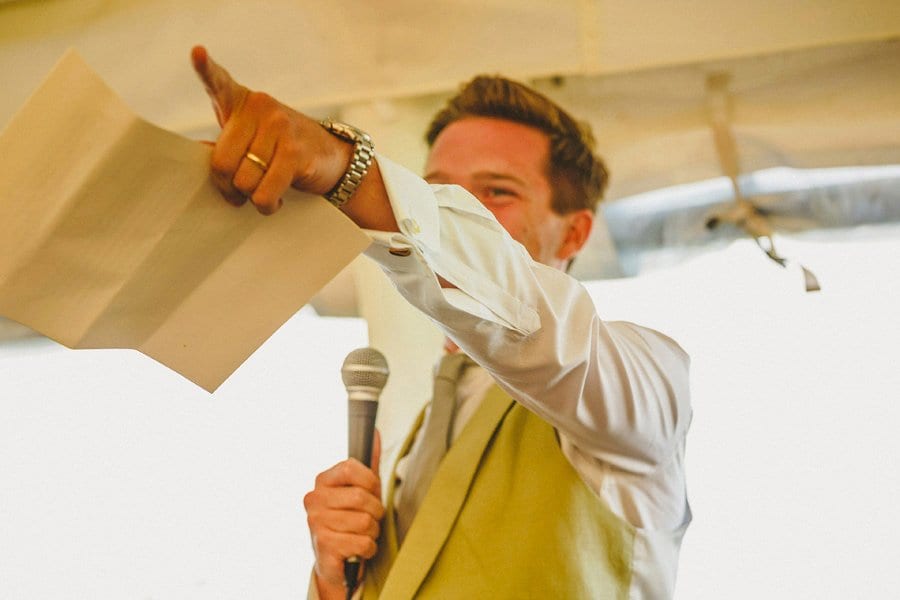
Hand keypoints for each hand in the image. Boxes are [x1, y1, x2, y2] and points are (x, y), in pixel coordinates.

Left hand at [190, 45, 351, 213]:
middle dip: (228, 187)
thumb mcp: (252, 139)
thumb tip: (199, 154)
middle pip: (221, 161)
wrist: (333, 158)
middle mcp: (260, 107)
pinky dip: (267, 205)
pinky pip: (265, 193)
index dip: (205, 67)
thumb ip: (227, 145)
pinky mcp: (295, 152)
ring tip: (263, 192)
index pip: (218, 81)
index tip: (197, 52)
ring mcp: (280, 127)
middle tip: (239, 193)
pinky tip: (275, 199)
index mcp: (242, 100)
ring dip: (251, 197)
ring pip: (243, 181)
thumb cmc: (282, 151)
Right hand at [303, 430, 384, 598]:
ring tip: (364, 534)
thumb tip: (374, 433)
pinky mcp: (323, 547)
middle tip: (371, 519)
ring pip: (365, 522)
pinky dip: (368, 549)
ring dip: (373, 532)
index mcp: (322, 482)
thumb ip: (368, 463)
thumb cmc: (349, 520)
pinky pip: (363, 543)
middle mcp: (314, 500)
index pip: (351, 467)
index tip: (372, 492)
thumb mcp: (359, 489)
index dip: (370, 482)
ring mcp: (316, 523)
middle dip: (376, 511)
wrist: (333, 561)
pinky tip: (358, 550)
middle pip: (361, 498)